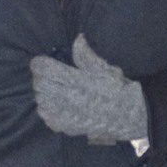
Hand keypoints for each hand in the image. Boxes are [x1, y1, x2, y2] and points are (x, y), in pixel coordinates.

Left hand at [30, 34, 146, 143]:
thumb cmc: (117, 91)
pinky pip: (46, 116)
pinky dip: (46, 108)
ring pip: (41, 100)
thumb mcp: (106, 69)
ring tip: (51, 88)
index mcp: (78, 81)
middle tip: (47, 74)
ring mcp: (66, 115)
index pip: (45, 69)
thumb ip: (87, 56)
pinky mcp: (66, 127)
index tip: (41, 61)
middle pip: (40, 84)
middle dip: (40, 77)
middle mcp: (69, 98)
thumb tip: (78, 39)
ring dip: (42, 92)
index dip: (39, 63)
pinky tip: (54, 104)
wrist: (127, 118)